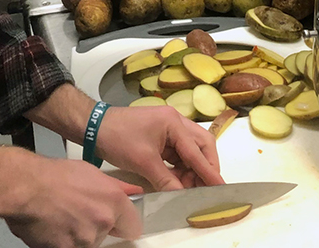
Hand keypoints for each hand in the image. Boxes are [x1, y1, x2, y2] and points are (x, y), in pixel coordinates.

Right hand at [3, 151, 142, 247]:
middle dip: (97, 225)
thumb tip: (134, 191)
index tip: (115, 220)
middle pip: (107, 233)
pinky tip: (54, 226)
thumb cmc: (56, 175)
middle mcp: (103, 222)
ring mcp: (86, 240)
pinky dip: (64, 241)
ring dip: (79, 234)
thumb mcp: (91, 172)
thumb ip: (116, 186)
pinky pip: (71, 247)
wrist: (26, 188)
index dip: (122, 222)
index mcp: (113, 202)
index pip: (132, 226)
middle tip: (79, 210)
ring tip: (63, 216)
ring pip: (89, 242)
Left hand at [94, 104, 224, 191]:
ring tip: (189, 189)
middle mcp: (175, 122)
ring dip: (192, 169)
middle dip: (205, 167)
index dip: (209, 171)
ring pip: (191, 150)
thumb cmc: (119, 138)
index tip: (222, 186)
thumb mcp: (143, 162)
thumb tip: (181, 197)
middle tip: (206, 188)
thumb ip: (166, 180)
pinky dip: (181, 168)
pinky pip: (179, 153)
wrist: (96, 126)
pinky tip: (179, 181)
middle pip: (201, 145)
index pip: (197, 150)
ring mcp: (169, 129)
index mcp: (173, 122)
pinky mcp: (161, 137)